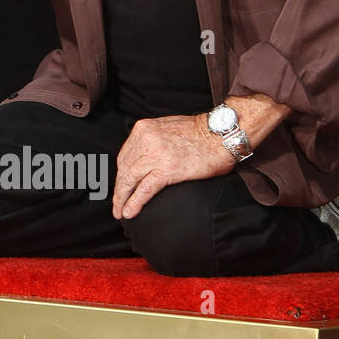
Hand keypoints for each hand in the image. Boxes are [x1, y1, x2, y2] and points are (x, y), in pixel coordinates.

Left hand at [112, 113, 235, 220]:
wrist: (222, 133)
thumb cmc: (201, 132)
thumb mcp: (167, 127)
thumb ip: (152, 139)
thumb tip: (144, 156)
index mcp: (143, 129)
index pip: (124, 155)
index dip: (121, 173)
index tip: (120, 185)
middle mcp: (145, 140)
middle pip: (123, 169)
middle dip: (118, 189)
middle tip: (116, 204)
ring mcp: (155, 154)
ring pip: (129, 180)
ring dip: (122, 199)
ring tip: (119, 212)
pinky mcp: (167, 169)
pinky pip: (144, 189)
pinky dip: (134, 202)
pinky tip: (129, 212)